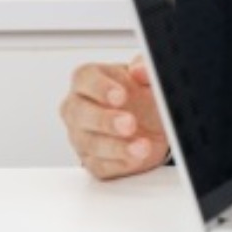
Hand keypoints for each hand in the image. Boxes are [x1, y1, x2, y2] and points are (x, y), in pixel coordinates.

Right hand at [59, 56, 169, 180]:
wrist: (152, 124)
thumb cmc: (141, 96)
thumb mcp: (148, 78)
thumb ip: (146, 68)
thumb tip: (140, 69)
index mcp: (89, 80)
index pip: (84, 78)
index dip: (100, 87)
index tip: (121, 95)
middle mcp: (78, 107)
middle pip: (80, 113)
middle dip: (106, 120)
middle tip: (129, 124)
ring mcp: (81, 135)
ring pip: (90, 142)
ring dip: (117, 146)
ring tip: (142, 146)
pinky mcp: (92, 160)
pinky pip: (100, 164)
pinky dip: (120, 161)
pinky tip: (136, 157)